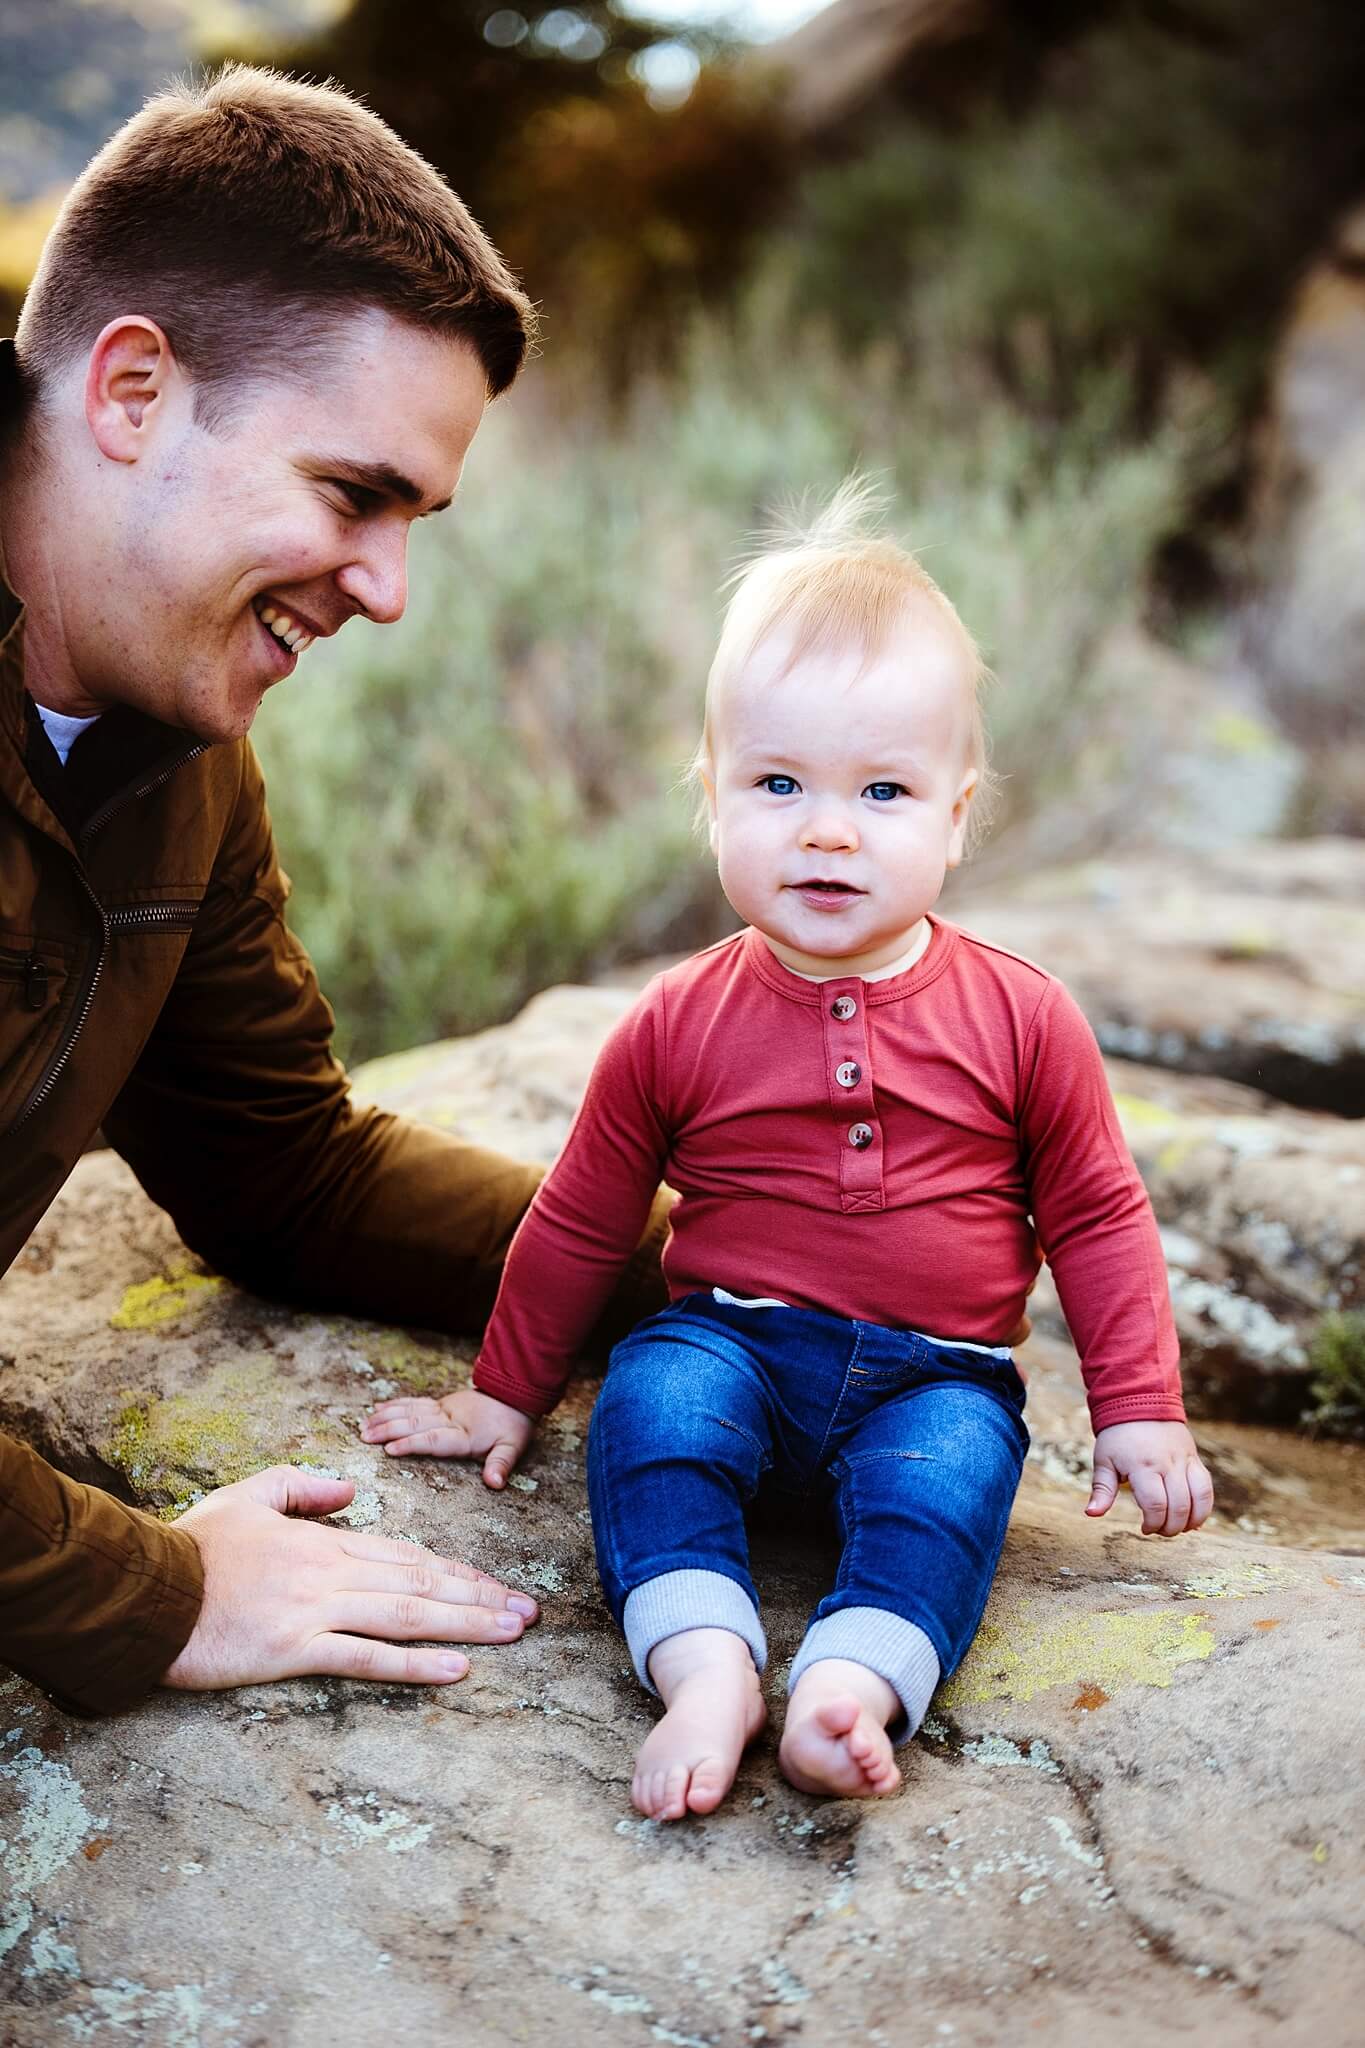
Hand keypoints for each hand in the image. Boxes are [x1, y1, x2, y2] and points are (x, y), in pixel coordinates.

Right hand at [161, 1465, 537, 1689]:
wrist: (148, 1590)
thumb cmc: (193, 1547)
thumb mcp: (249, 1494)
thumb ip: (302, 1486)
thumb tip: (349, 1489)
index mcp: (323, 1541)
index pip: (404, 1554)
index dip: (453, 1570)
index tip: (490, 1582)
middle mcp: (332, 1574)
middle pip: (420, 1584)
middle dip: (479, 1597)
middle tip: (528, 1611)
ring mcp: (317, 1612)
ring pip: (407, 1615)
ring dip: (467, 1623)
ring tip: (512, 1630)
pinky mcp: (295, 1650)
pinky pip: (366, 1658)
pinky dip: (416, 1663)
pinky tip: (456, 1668)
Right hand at [362, 1387, 534, 1489]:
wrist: (514, 1392)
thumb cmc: (513, 1425)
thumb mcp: (513, 1446)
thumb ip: (501, 1464)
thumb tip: (495, 1483)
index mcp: (464, 1434)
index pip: (433, 1439)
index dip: (411, 1444)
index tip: (389, 1449)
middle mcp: (449, 1419)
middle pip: (414, 1423)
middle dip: (388, 1430)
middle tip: (364, 1438)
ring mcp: (443, 1409)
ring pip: (410, 1411)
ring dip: (385, 1418)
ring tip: (364, 1426)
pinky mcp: (440, 1403)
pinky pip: (414, 1403)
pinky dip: (394, 1405)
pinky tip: (378, 1408)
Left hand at [1086, 1421, 1214, 1535]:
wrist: (1140, 1402)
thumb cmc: (1118, 1436)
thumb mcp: (1103, 1461)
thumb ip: (1102, 1490)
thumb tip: (1091, 1514)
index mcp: (1142, 1465)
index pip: (1155, 1504)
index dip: (1153, 1523)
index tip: (1144, 1528)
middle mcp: (1167, 1463)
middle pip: (1179, 1505)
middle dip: (1170, 1527)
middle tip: (1159, 1530)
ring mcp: (1184, 1460)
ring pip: (1198, 1498)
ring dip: (1190, 1521)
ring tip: (1177, 1528)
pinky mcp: (1194, 1459)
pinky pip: (1207, 1487)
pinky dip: (1204, 1508)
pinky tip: (1194, 1520)